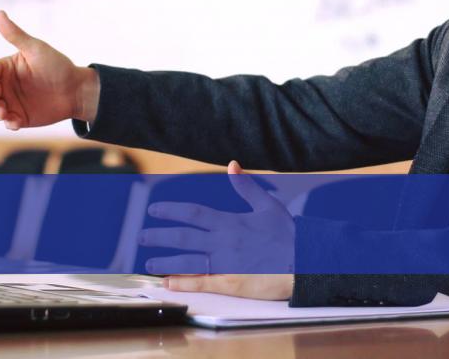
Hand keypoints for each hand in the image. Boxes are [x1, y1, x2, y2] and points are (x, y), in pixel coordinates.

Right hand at [0, 10, 99, 128]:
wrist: (76, 89)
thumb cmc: (57, 65)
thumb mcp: (35, 49)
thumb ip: (16, 35)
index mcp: (5, 67)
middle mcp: (5, 85)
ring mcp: (11, 102)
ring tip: (2, 112)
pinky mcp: (19, 117)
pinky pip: (7, 122)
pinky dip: (8, 123)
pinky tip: (15, 122)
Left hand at [140, 161, 295, 299]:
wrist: (306, 261)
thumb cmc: (289, 234)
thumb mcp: (268, 205)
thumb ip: (246, 187)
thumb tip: (233, 165)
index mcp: (230, 221)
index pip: (193, 213)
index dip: (171, 210)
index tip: (155, 209)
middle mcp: (223, 241)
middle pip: (183, 236)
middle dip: (159, 235)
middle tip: (141, 235)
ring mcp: (225, 263)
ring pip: (187, 260)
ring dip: (165, 261)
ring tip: (148, 262)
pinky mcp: (231, 283)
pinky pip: (201, 283)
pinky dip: (182, 283)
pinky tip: (167, 283)